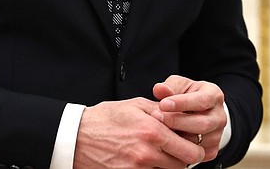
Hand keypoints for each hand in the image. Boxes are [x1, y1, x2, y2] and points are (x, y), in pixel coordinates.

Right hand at [73, 97, 205, 168]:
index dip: (194, 147)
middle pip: (184, 165)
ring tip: (158, 154)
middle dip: (184, 158)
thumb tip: (180, 116)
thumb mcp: (132, 106)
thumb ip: (160, 111)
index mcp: (152, 131)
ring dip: (168, 165)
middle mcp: (148, 153)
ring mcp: (138, 168)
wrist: (75, 137)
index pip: (191, 149)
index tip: (190, 143)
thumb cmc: (102, 120)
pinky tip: (146, 162)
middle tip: (178, 151)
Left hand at [150, 75, 226, 162]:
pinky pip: (196, 153)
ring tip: (158, 129)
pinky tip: (166, 141)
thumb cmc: (184, 95)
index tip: (163, 104)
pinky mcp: (211, 150)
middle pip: (203, 124)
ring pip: (199, 141)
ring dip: (177, 136)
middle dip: (177, 121)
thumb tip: (160, 89)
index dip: (182, 103)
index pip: (202, 100)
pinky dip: (180, 149)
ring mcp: (217, 135)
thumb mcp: (178, 86)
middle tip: (157, 117)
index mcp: (214, 96)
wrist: (195, 112)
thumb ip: (169, 87)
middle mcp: (220, 116)